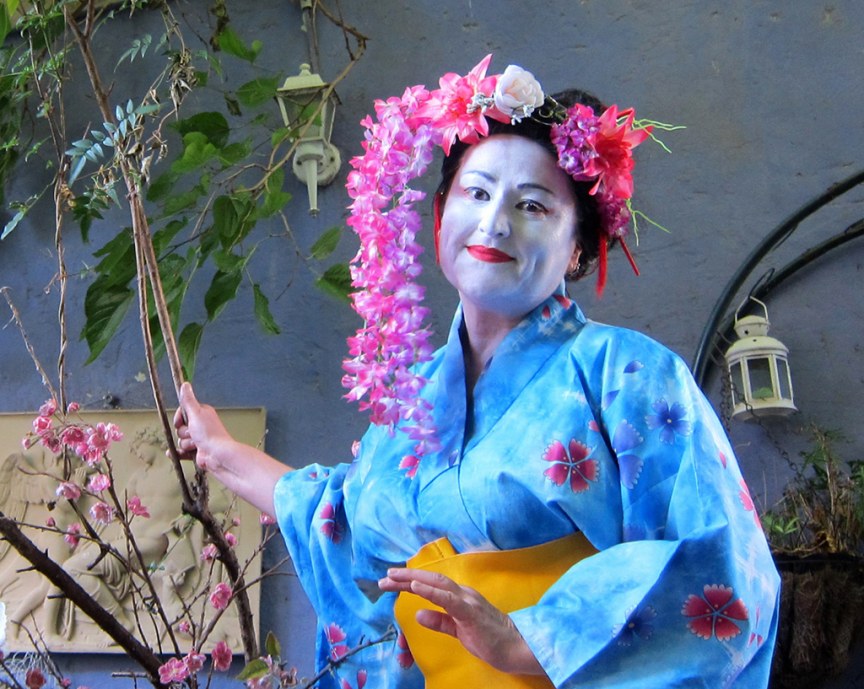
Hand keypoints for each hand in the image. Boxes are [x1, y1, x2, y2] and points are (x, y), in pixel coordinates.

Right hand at [173, 382, 234, 471]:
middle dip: (184, 433)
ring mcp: (199, 439)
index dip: (179, 418)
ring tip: (196, 444)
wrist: (217, 454)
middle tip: (193, 434)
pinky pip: (181, 451)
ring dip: (186, 443)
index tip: (181, 422)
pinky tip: (174, 453)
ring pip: (181, 440)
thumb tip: (185, 384)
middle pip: (180, 427)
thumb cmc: (210, 434)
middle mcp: (201, 425)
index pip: (182, 412)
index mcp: (202, 414)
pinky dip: (178, 453)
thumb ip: (188, 400)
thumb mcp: (196, 413)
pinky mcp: (197, 451)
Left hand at [378, 568, 544, 675]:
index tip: (391, 580)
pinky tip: (416, 587)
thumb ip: (440, 622)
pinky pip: (448, 599)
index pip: (433, 585)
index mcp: (461, 598)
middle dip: (406, 576)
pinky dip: (431, 591)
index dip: (411, 581)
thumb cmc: (491, 640)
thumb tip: (418, 614)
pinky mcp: (471, 612)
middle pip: (431, 579)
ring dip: (413, 579)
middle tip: (385, 576)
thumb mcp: (459, 631)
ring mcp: (468, 601)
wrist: (518, 649)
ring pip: (437, 583)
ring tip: (393, 578)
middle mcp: (464, 594)